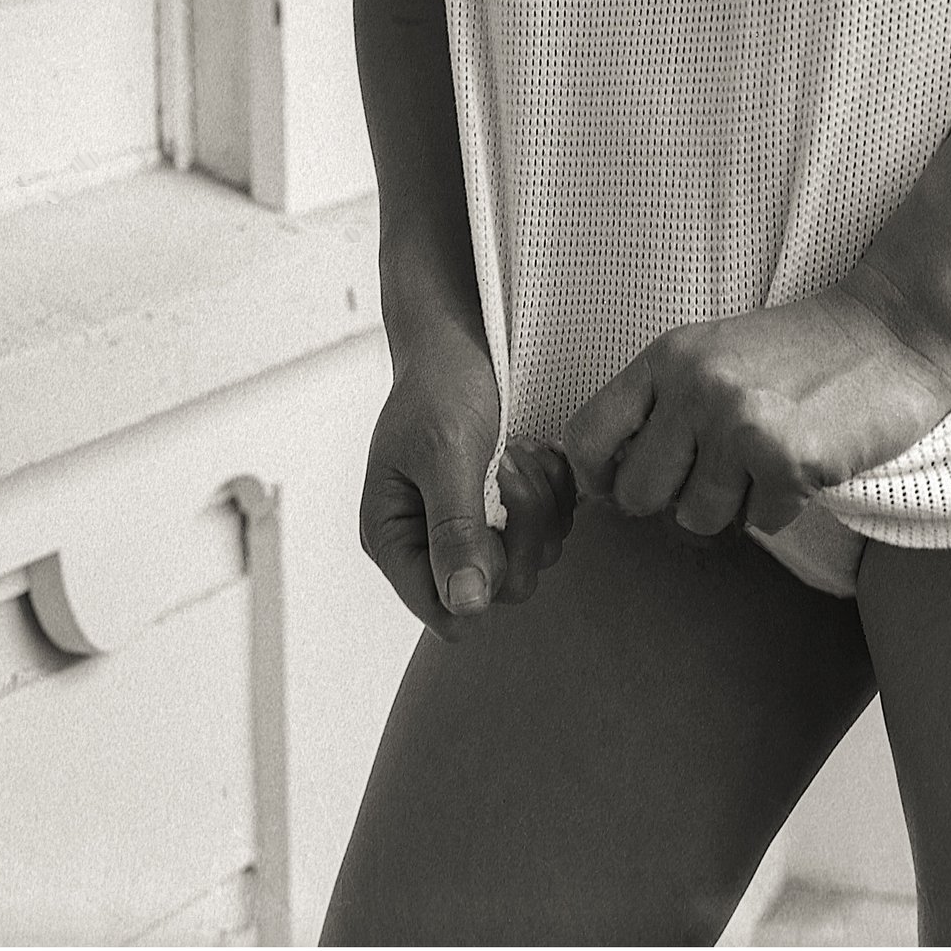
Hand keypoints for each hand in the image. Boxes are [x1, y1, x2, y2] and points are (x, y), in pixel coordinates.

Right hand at [357, 328, 576, 640]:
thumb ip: (454, 530)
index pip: (445, 613)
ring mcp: (472, 530)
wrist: (462, 338)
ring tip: (518, 449)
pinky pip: (552, 531)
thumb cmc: (441, 385)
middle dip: (520, 524)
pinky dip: (555, 491)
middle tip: (508, 462)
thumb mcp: (445, 451)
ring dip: (541, 501)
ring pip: (535, 559)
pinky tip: (535, 452)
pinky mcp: (506, 513)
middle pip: (501, 588)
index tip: (491, 510)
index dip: (484, 576)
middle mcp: (430, 545)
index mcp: (395, 538)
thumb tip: (465, 606)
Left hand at [560, 284, 950, 539]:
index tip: (625, 482)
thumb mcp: (713, 353)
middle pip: (637, 495)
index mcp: (668, 356)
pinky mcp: (787, 458)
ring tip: (768, 455)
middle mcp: (694, 386)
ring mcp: (739, 422)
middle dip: (673, 499)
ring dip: (734, 504)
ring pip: (697, 518)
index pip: (586, 437)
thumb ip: (664, 403)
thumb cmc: (802, 350)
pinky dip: (783, 505)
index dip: (598, 475)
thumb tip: (611, 480)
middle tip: (720, 471)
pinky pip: (760, 523)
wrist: (894, 330)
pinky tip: (805, 461)